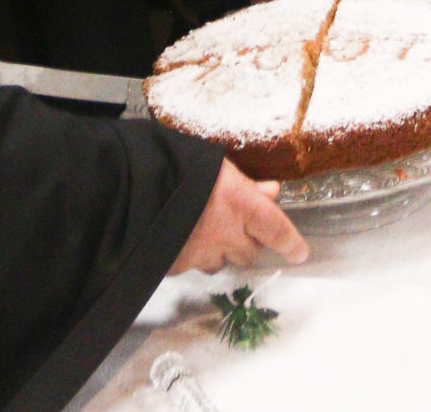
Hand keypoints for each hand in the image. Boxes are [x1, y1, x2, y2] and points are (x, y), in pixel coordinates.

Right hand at [168, 161, 308, 273]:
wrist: (130, 186)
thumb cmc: (176, 165)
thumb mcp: (217, 167)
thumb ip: (245, 184)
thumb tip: (270, 191)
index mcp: (240, 203)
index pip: (276, 229)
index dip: (290, 243)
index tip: (300, 254)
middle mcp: (225, 233)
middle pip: (250, 253)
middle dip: (247, 244)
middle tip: (237, 228)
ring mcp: (201, 252)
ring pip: (220, 263)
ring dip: (219, 252)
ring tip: (204, 232)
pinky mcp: (177, 265)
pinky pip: (191, 265)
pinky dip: (190, 255)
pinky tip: (179, 237)